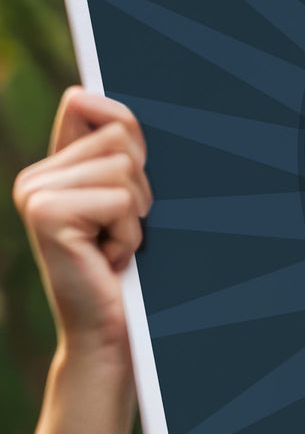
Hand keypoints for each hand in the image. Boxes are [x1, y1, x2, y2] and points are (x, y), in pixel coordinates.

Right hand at [12, 87, 150, 361]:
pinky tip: (109, 259)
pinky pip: (121, 199)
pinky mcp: (47, 214)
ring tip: (114, 247)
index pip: (88, 103)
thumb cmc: (127, 271)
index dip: (125, 127)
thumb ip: (118, 153)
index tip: (136, 162)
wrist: (108, 334)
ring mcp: (35, 193)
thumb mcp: (126, 204)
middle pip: (120, 136)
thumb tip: (99, 98)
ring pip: (125, 167)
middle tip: (121, 230)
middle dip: (141, 187)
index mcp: (52, 169)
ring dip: (137, 215)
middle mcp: (34, 177)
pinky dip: (130, 233)